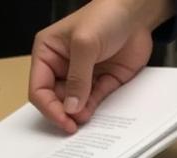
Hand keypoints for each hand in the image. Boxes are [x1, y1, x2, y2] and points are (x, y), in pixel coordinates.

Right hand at [29, 0, 174, 132]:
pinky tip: (95, 117)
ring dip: (78, 116)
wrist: (137, 13)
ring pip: (73, 107)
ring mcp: (81, 77)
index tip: (63, 119)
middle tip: (74, 125)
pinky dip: (93, 113)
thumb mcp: (85, 44)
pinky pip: (93, 105)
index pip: (39, 88)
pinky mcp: (100, 84)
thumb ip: (78, 78)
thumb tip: (71, 108)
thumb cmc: (106, 14)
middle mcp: (62, 67)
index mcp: (48, 53)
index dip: (48, 107)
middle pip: (55, 101)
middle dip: (63, 114)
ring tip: (86, 120)